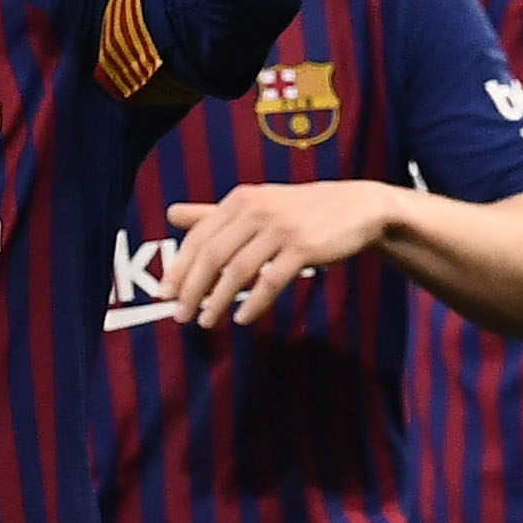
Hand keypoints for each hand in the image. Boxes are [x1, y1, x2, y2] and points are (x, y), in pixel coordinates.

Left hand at [162, 181, 396, 326]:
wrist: (357, 207)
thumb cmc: (300, 210)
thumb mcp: (255, 204)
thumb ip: (212, 213)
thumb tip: (170, 214)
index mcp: (240, 200)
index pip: (199, 237)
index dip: (180, 268)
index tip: (165, 295)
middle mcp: (257, 211)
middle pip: (213, 255)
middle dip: (192, 289)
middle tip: (180, 316)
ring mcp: (281, 229)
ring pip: (238, 270)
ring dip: (218, 301)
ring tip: (206, 323)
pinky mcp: (304, 248)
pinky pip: (271, 281)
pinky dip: (254, 303)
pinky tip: (243, 319)